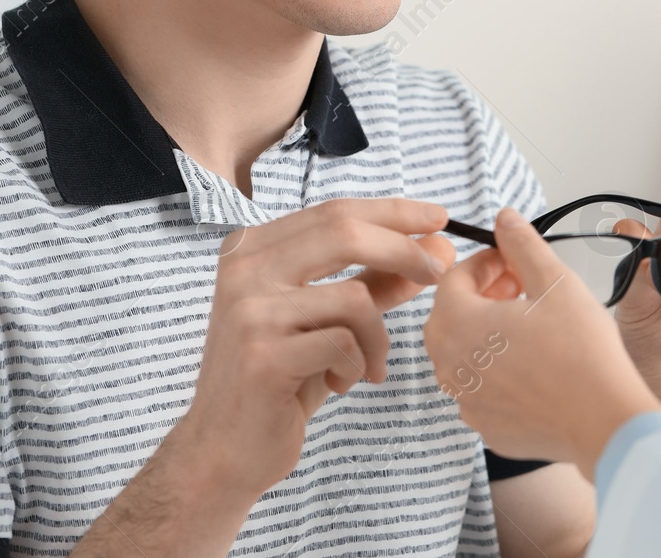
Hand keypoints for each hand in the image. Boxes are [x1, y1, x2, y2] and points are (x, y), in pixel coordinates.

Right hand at [178, 197, 455, 498]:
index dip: (393, 211)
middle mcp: (244, 269)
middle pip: (343, 232)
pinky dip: (358, 365)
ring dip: (378, 337)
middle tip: (437, 273)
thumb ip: (374, 281)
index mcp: (252, 248)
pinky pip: (344, 344)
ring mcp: (249, 311)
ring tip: (370, 365)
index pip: (334, 211)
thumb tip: (436, 249)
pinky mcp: (263, 355)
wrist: (221, 448)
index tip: (439, 218)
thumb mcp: (329, 321)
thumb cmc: (279, 380)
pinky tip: (341, 384)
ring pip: (352, 297)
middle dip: (403, 251)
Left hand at [424, 208, 660, 483]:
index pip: (453, 278)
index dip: (485, 263)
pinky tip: (535, 365)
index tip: (512, 262)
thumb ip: (522, 244)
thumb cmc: (582, 353)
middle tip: (522, 290)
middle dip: (483, 295)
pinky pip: (482, 388)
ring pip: (465, 353)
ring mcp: (466, 401)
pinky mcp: (487, 427)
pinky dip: (499, 371)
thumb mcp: (554, 281)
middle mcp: (449, 366)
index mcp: (456, 324)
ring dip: (489, 332)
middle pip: (452, 315)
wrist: (605, 422)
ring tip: (531, 326)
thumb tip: (503, 219)